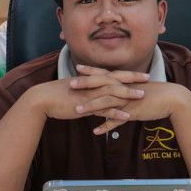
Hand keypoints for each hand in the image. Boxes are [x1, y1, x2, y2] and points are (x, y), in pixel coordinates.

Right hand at [35, 65, 149, 132]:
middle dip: (133, 78)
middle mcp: (92, 85)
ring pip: (112, 93)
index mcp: (91, 80)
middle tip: (148, 78)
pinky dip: (116, 113)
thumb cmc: (57, 95)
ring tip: (142, 95)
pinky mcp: (85, 107)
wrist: (42, 99)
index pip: (113, 74)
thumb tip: (96, 95)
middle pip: (116, 79)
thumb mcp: (75, 90)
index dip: (127, 74)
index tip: (141, 73)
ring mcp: (89, 95)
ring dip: (128, 94)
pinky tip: (127, 116)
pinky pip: (103, 110)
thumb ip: (88, 91)